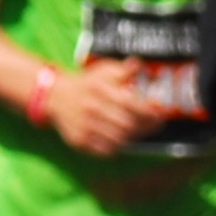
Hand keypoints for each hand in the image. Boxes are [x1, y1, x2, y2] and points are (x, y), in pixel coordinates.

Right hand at [38, 62, 167, 157]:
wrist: (56, 97)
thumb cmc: (87, 84)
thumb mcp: (103, 71)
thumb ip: (122, 69)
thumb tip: (138, 65)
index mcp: (98, 88)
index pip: (130, 103)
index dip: (148, 112)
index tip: (159, 115)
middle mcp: (91, 108)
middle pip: (126, 123)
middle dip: (146, 127)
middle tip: (155, 126)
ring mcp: (84, 126)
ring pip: (118, 139)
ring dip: (133, 137)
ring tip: (140, 132)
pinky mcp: (79, 140)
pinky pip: (105, 150)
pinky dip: (118, 147)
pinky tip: (123, 139)